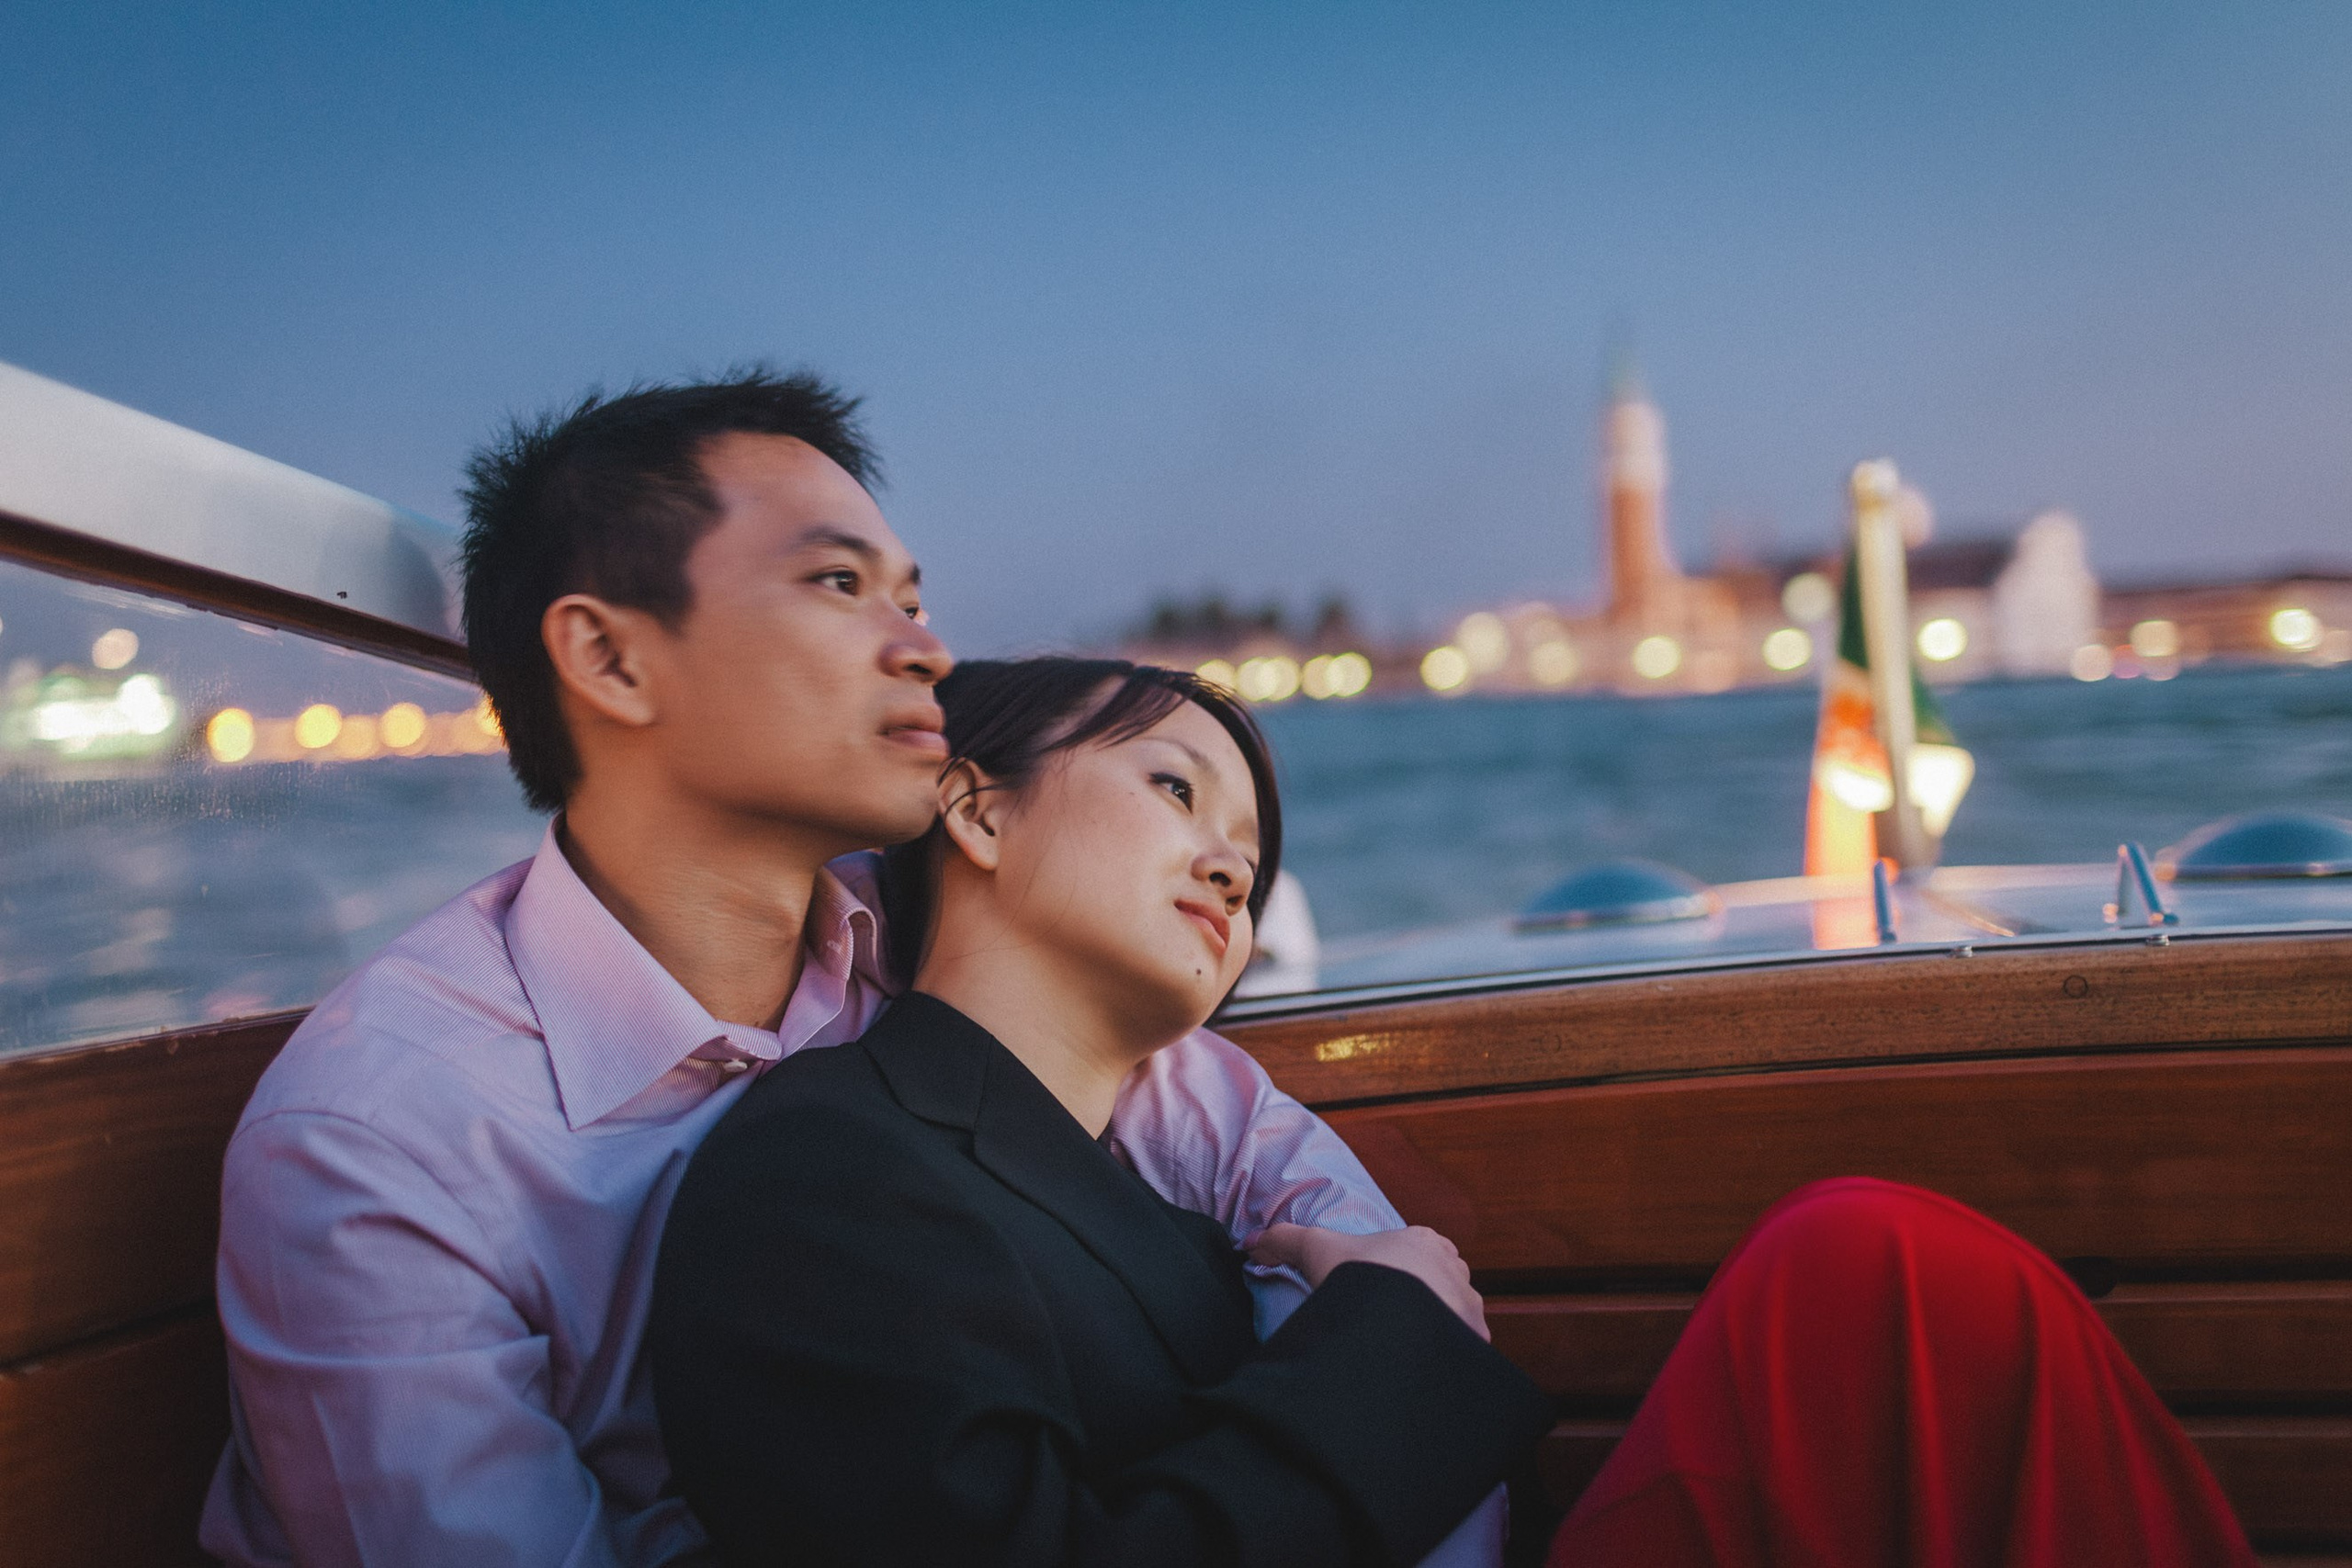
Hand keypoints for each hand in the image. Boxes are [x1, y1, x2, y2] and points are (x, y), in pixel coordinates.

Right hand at [1249, 1223, 1488, 1340]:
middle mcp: (1455, 1269)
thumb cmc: (1363, 1276)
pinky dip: (1441, 1357)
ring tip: (1395, 1350)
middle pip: (1433, 1284)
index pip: (1410, 1251)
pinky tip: (1414, 1368)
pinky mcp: (1475, 1343)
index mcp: (1424, 1240)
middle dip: (1413, 1300)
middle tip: (1380, 1321)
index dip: (1388, 1269)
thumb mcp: (1315, 1248)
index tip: (1369, 1289)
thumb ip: (1282, 1241)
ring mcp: (1469, 1307)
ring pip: (1448, 1316)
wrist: (1398, 1323)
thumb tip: (1250, 1242)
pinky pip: (1459, 1349)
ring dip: (1429, 1329)